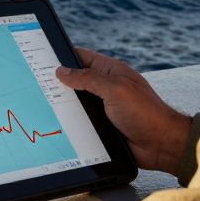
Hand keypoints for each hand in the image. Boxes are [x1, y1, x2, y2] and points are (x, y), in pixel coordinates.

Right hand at [55, 47, 192, 175]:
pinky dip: (71, 122)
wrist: (162, 145)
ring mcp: (104, 107)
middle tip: (36, 85)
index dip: (63, 55)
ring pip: (76, 102)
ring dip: (64, 105)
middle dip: (58, 82)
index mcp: (110, 71)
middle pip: (75, 80)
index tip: (42, 57)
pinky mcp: (102, 125)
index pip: (81, 57)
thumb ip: (88, 78)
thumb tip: (62, 71)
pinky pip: (81, 121)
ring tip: (42, 105)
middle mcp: (106, 87)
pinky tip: (57, 125)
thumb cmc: (146, 113)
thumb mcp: (115, 89)